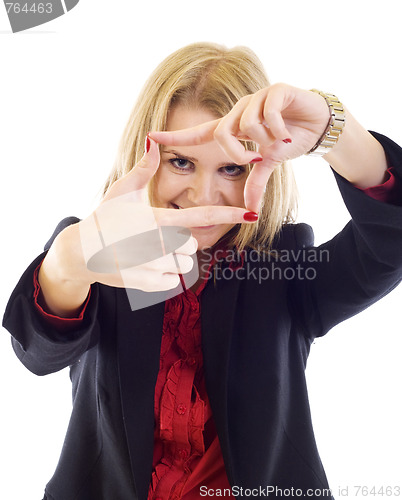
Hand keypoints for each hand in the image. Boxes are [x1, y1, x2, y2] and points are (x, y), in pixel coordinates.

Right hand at [78, 137, 255, 292]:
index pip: (200, 215)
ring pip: (183, 266)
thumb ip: (143, 168)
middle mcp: (158, 242)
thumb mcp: (122, 191)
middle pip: (191, 245)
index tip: (251, 214)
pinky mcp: (147, 284)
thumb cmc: (104, 218)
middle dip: (178, 244)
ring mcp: (152, 265)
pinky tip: (143, 268)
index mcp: (157, 218)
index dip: (228, 214)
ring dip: (171, 261)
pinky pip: (172, 283)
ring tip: (146, 254)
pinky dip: (162, 277)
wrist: (81, 251)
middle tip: (154, 241)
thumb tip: (153, 140)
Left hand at [149, 84, 330, 212]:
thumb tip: (251, 212)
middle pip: (222, 132)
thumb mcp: (269, 165)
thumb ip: (255, 184)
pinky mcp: (277, 91)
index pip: (199, 133)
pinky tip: (289, 133)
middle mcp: (240, 111)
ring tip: (280, 140)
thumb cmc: (289, 140)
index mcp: (233, 127)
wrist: (318, 124)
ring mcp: (257, 98)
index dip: (176, 136)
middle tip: (256, 158)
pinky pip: (269, 113)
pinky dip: (280, 130)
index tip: (150, 137)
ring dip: (267, 140)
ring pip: (248, 124)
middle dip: (237, 152)